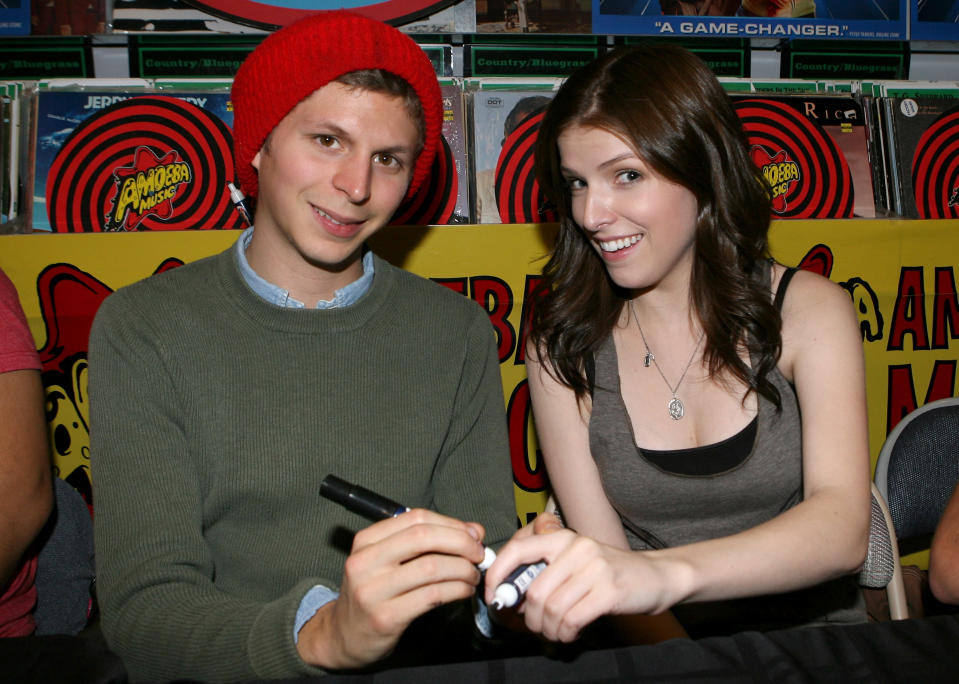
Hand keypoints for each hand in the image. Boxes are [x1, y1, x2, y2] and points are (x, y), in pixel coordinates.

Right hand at [297, 508, 486, 668]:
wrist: (344, 636)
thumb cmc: (374, 592)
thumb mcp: (389, 561)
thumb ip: (427, 542)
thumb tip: (473, 530)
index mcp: (366, 540)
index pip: (416, 518)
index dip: (451, 523)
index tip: (472, 534)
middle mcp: (365, 561)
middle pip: (424, 537)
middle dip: (461, 542)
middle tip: (479, 554)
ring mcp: (372, 590)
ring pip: (431, 567)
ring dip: (462, 569)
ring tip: (473, 575)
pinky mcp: (385, 617)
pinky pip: (432, 596)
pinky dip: (456, 590)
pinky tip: (464, 591)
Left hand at [485, 516, 675, 642]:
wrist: (655, 576)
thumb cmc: (609, 574)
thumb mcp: (575, 563)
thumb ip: (545, 572)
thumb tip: (510, 596)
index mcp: (562, 538)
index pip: (518, 549)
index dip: (498, 574)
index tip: (493, 596)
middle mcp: (577, 548)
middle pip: (533, 591)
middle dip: (529, 618)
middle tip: (537, 627)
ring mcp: (594, 568)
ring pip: (551, 608)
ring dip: (549, 629)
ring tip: (557, 632)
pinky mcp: (609, 591)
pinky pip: (571, 619)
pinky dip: (565, 633)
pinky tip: (570, 634)